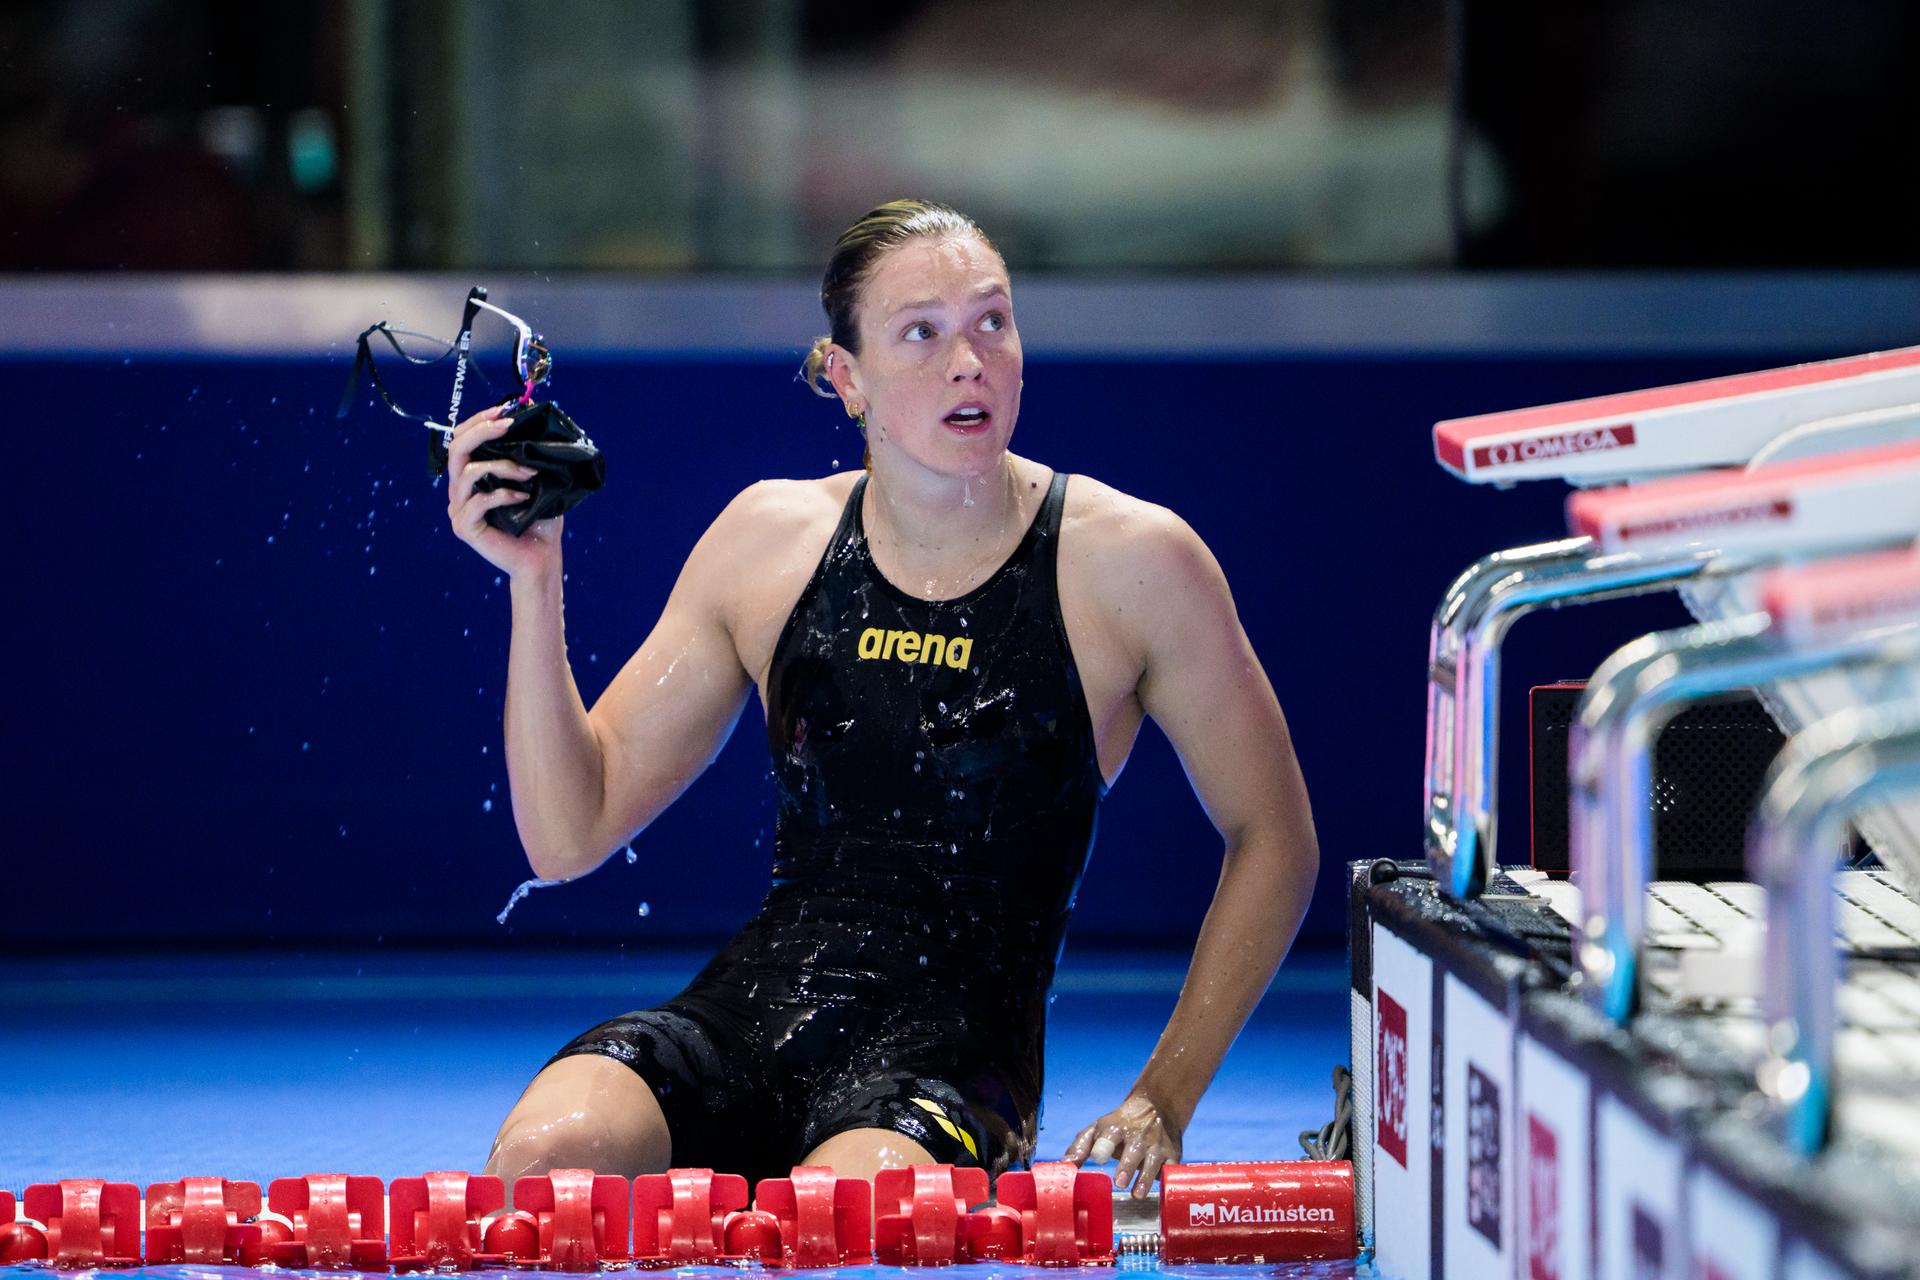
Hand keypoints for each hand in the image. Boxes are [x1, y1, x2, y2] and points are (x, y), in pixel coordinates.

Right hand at [446, 405, 563, 578]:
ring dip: (503, 467)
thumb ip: (525, 455)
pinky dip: (505, 494)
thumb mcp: (534, 481)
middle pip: (456, 449)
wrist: (542, 558)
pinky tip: (525, 497)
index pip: (461, 439)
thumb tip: (529, 418)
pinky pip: (480, 501)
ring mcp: (459, 510)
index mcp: (470, 478)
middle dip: (482, 431)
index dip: (478, 421)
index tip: (504, 409)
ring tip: (530, 474)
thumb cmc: (540, 521)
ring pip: (469, 472)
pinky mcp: (465, 527)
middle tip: (508, 426)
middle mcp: (459, 492)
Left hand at [1064, 1091, 1182, 1197]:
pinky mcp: (1173, 1155)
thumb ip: (1081, 1146)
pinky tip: (1163, 1190)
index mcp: (1116, 1128)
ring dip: (1146, 1178)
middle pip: (1133, 1151)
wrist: (1158, 1106)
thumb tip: (1065, 1165)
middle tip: (1119, 1182)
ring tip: (1137, 1194)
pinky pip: (1172, 1168)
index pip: (1110, 1134)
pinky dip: (1168, 1178)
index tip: (1097, 1156)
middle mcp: (1138, 1136)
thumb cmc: (1121, 1125)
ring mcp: (1157, 1145)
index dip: (1104, 1145)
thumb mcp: (1099, 1128)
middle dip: (1127, 1166)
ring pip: (1153, 1162)